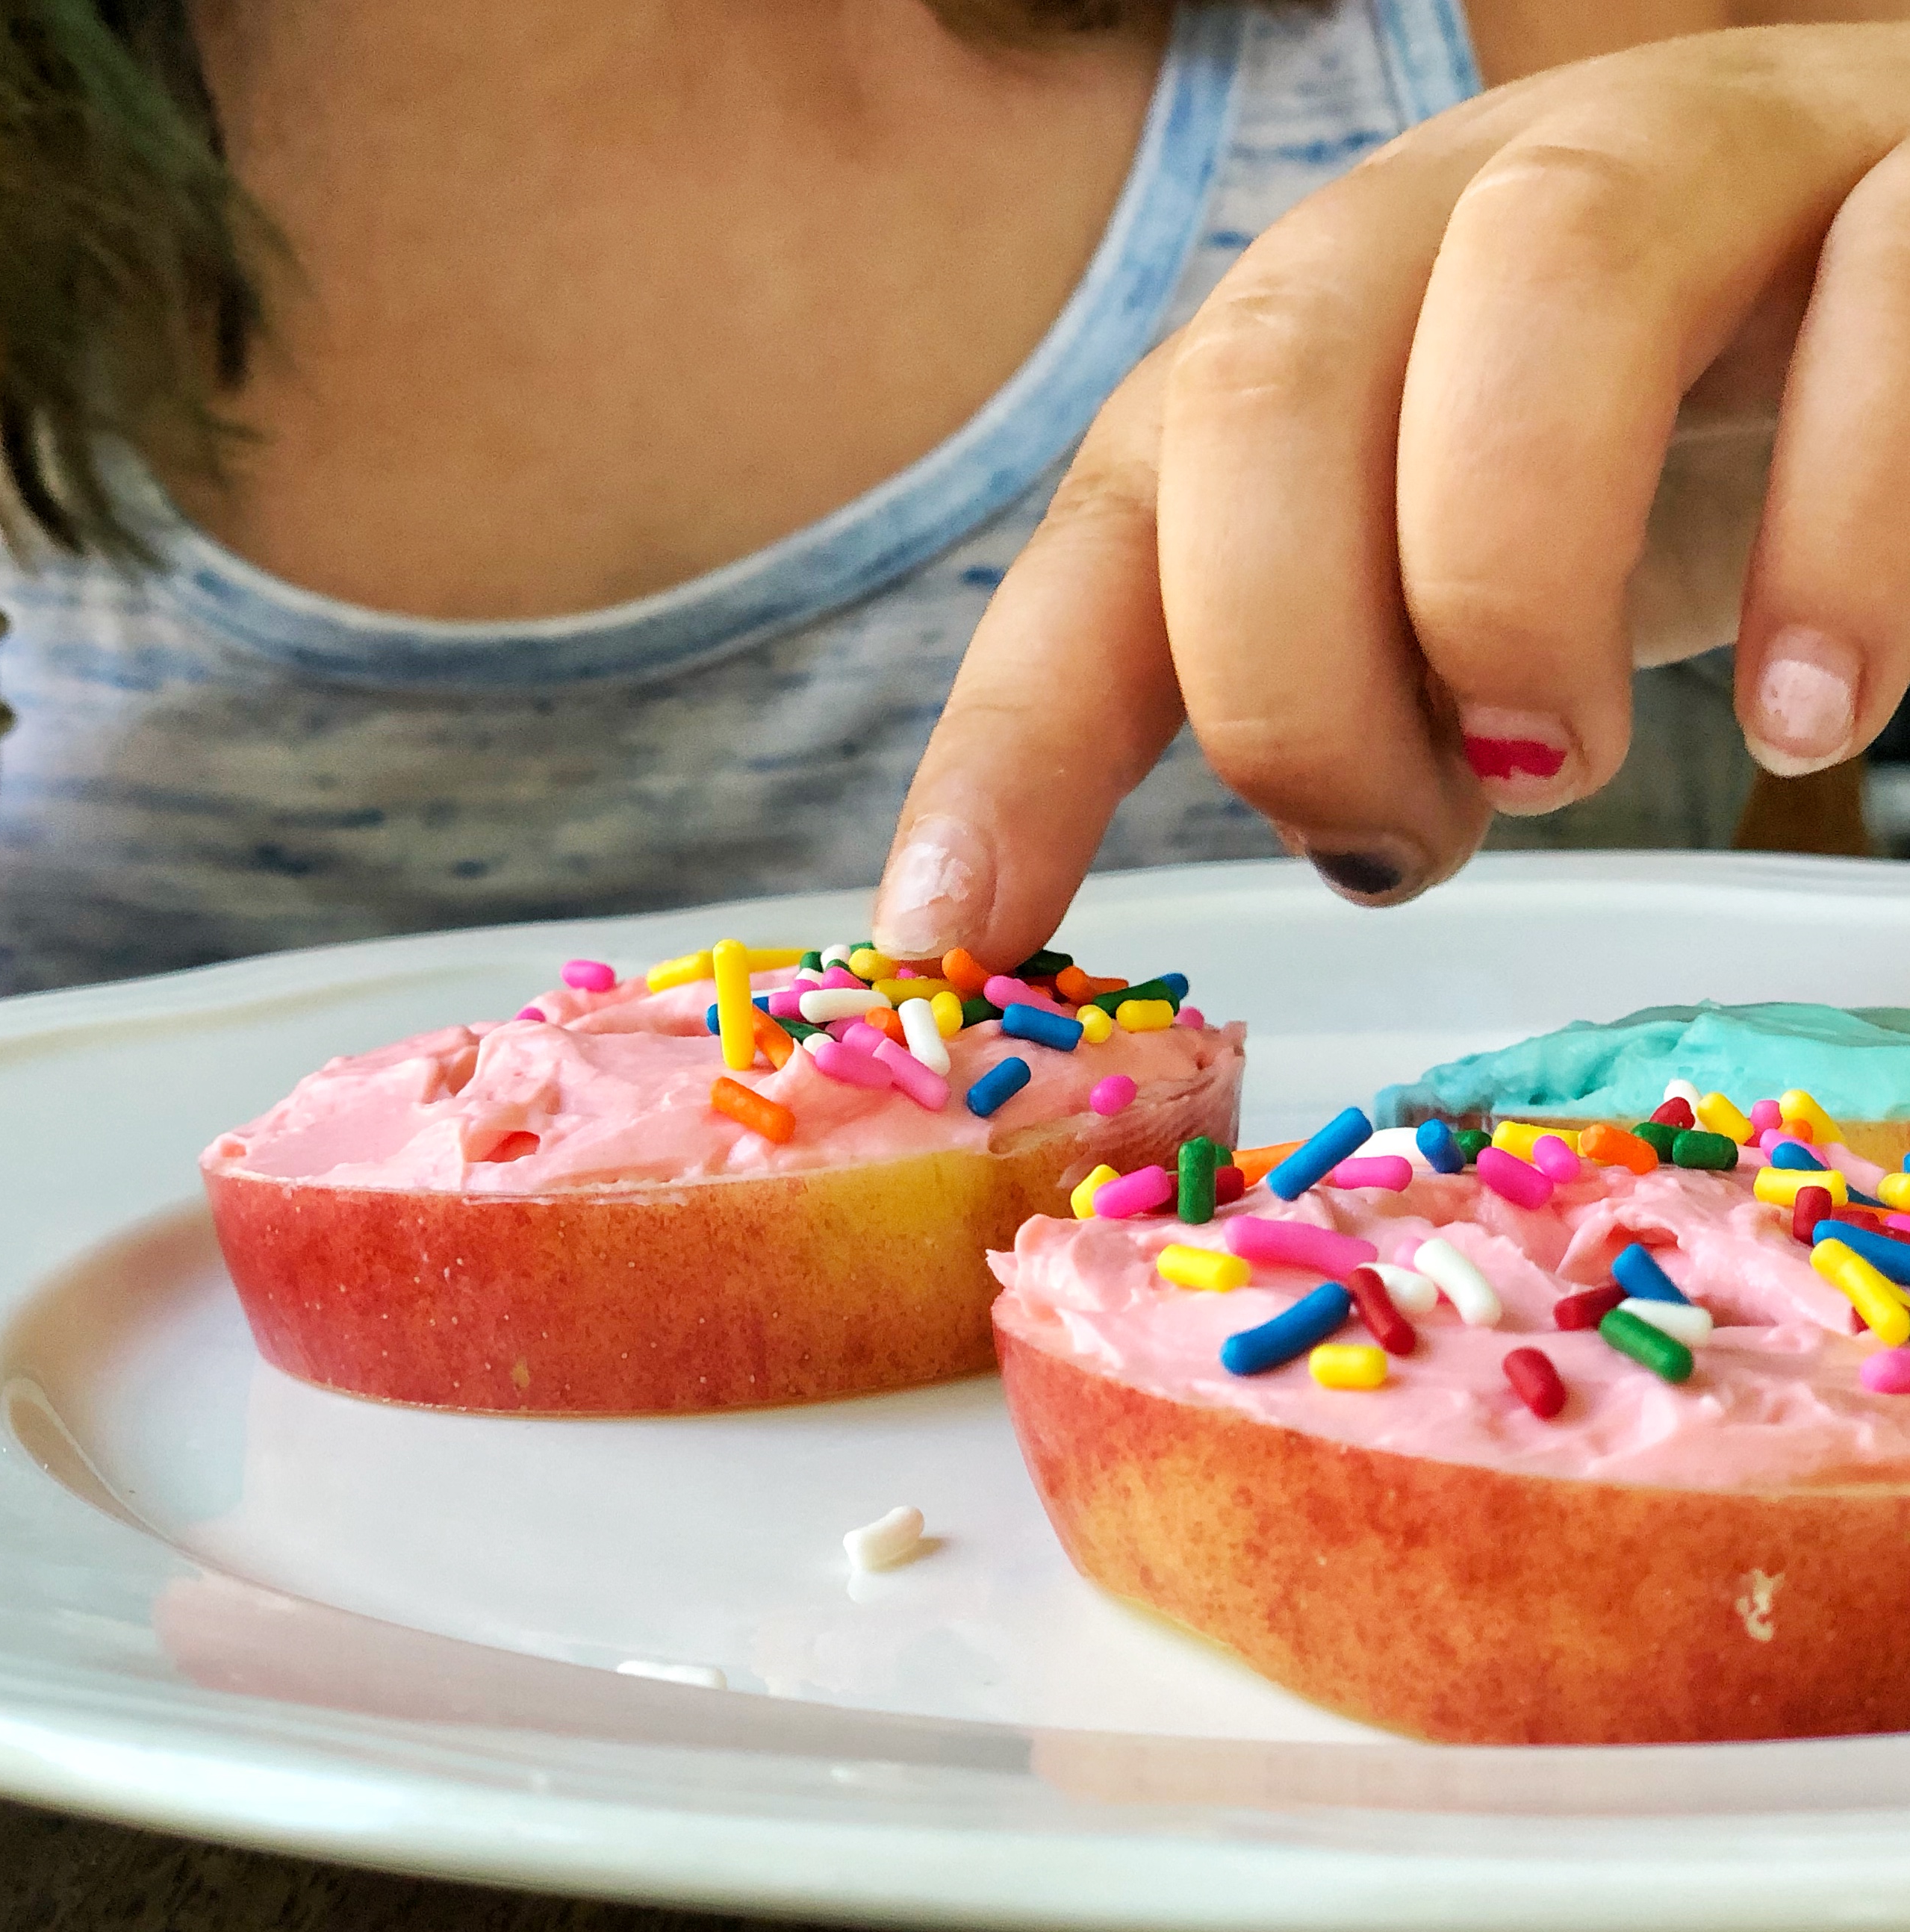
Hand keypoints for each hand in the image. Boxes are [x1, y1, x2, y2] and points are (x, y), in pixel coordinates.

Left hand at [873, 25, 1909, 962]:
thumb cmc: (1646, 469)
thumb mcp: (1435, 586)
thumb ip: (1314, 701)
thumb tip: (1079, 924)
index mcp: (1310, 335)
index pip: (1110, 517)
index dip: (1013, 733)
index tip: (951, 933)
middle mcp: (1460, 216)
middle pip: (1278, 379)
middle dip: (1292, 663)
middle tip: (1386, 839)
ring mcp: (1701, 162)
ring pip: (1550, 278)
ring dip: (1514, 569)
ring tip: (1554, 765)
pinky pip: (1885, 298)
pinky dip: (1842, 537)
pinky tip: (1820, 714)